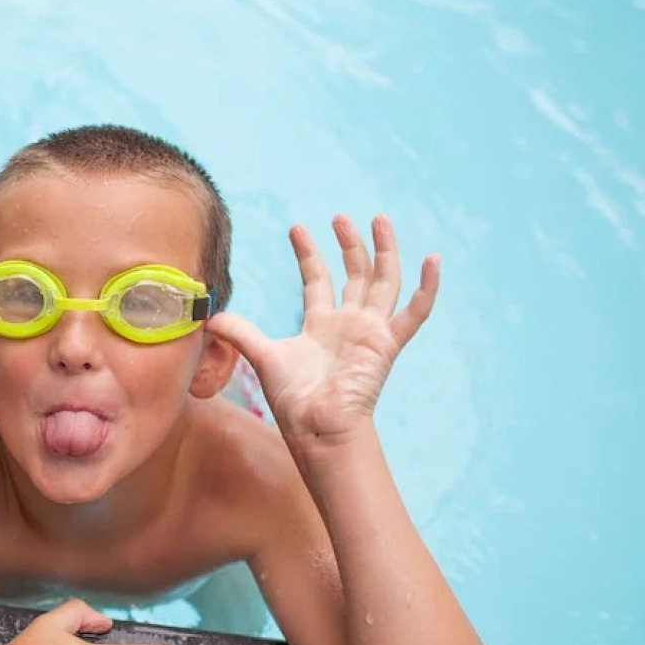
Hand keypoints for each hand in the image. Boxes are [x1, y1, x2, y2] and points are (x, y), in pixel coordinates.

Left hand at [207, 215, 438, 445]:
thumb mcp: (262, 356)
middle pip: (355, 274)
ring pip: (384, 281)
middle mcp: (348, 323)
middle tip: (341, 217)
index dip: (308, 253)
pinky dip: (427, 288)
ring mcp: (370, 331)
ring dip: (385, 250)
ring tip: (380, 219)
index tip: (296, 227)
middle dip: (349, 244)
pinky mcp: (386, 343)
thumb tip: (210, 316)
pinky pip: (414, 313)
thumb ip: (240, 332)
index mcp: (321, 325)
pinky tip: (434, 259)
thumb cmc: (293, 400)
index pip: (318, 279)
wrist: (317, 428)